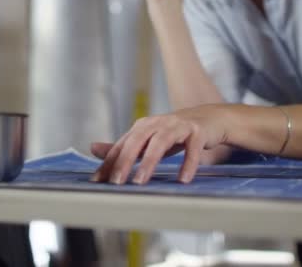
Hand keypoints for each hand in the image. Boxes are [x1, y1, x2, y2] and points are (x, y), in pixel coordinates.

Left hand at [90, 105, 227, 184]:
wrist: (209, 119)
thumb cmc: (174, 132)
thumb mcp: (147, 138)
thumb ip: (123, 146)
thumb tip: (92, 148)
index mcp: (143, 126)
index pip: (122, 145)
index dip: (109, 162)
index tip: (98, 181)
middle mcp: (158, 123)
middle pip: (138, 140)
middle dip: (125, 161)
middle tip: (117, 182)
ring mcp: (178, 126)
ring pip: (161, 142)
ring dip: (149, 161)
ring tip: (141, 181)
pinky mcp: (197, 132)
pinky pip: (192, 148)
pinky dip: (188, 163)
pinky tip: (183, 179)